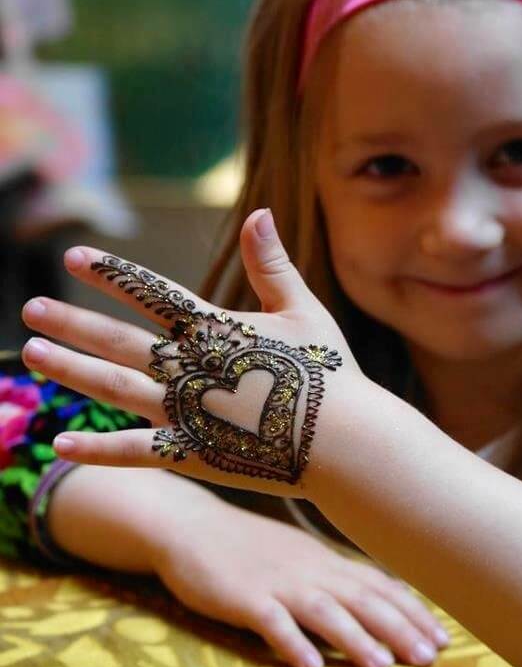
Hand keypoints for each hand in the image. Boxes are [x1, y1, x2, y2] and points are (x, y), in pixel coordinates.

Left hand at [21, 209, 362, 498]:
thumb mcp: (302, 308)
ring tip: (30, 356)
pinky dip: (96, 449)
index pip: (152, 292)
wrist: (345, 441)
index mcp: (215, 329)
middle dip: (72, 322)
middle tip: (31, 308)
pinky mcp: (190, 456)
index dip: (113, 273)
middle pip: (118, 339)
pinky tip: (58, 443)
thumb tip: (259, 210)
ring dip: (70, 370)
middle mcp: (189, 367)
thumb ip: (273, 263)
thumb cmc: (328, 372)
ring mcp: (186, 413)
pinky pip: (134, 452)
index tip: (74, 257)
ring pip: (113, 388)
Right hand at [152, 492, 446, 666]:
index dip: (411, 612)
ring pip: (324, 610)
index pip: (377, 585)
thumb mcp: (298, 554)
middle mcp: (308, 569)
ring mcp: (277, 582)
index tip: (443, 637)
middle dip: (398, 628)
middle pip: (360, 599)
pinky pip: (272, 622)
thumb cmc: (248, 545)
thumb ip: (335, 575)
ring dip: (355, 639)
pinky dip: (292, 643)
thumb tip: (378, 594)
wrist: (192, 526)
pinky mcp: (244, 597)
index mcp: (323, 561)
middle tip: (431, 656)